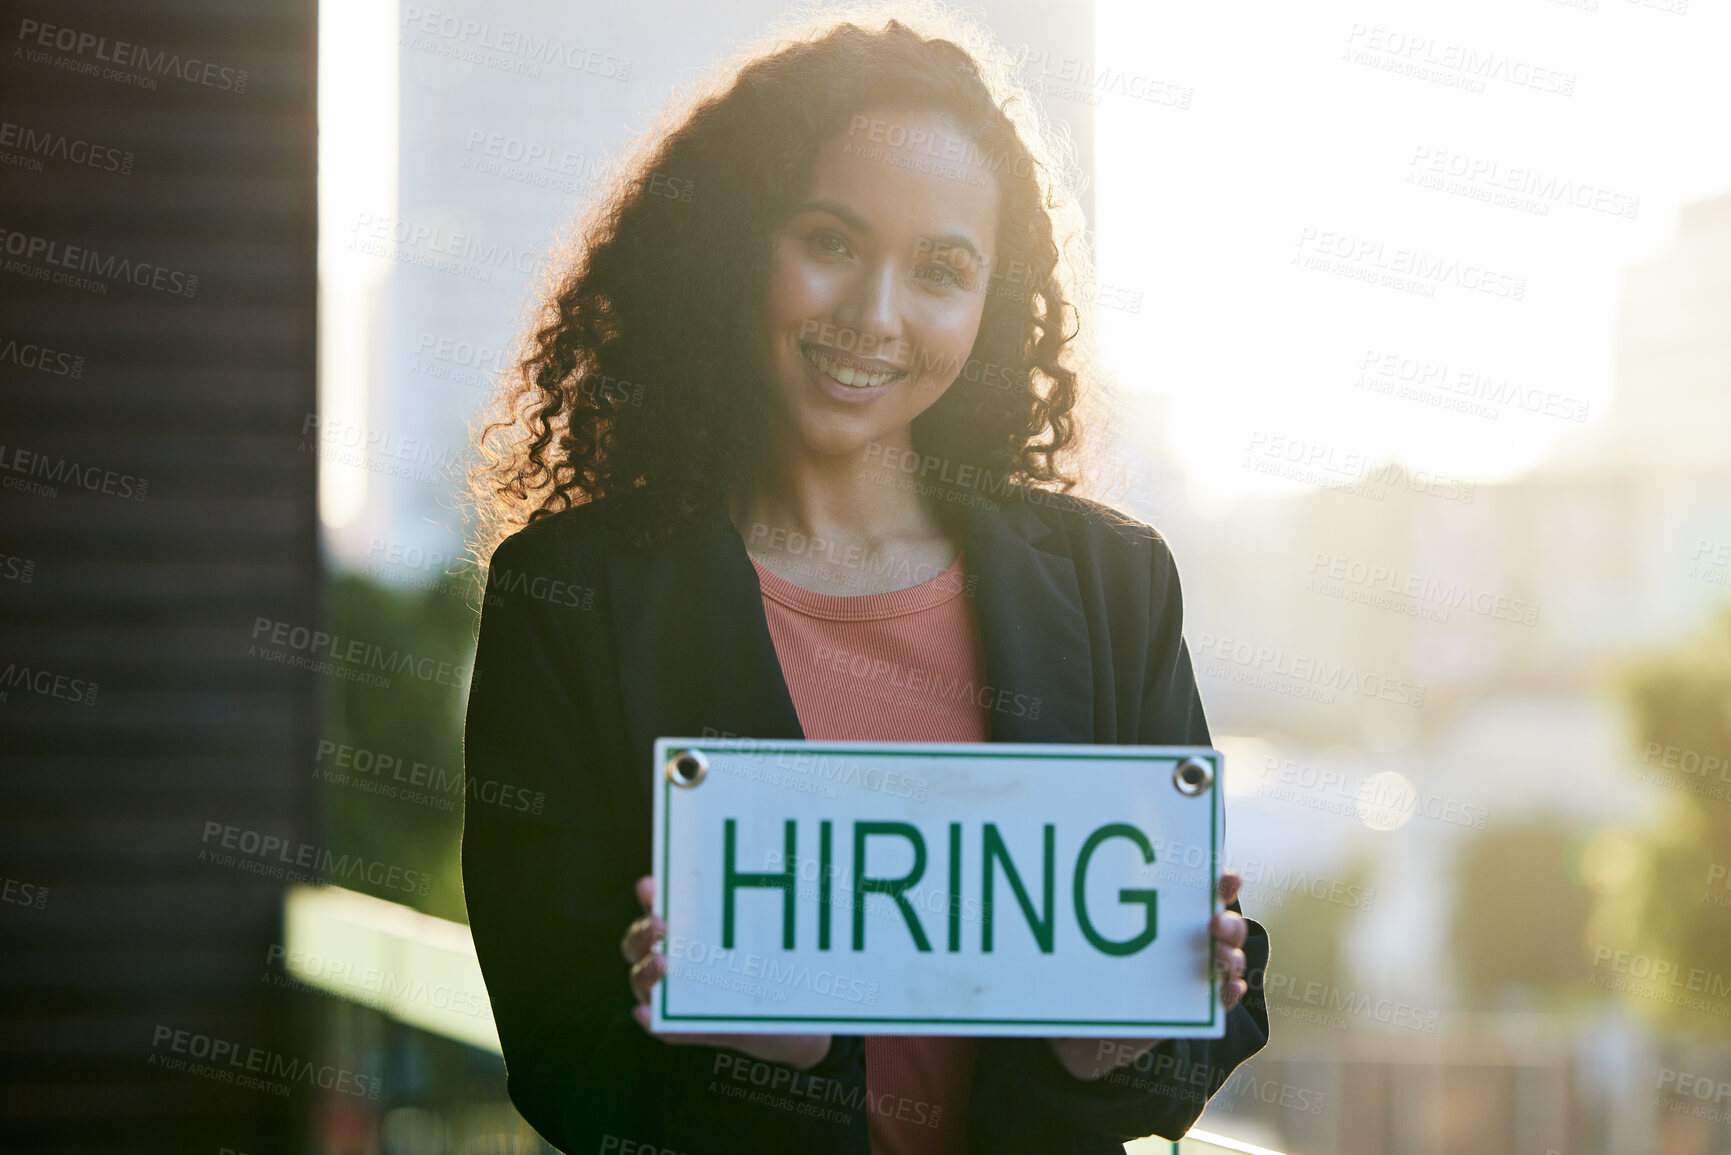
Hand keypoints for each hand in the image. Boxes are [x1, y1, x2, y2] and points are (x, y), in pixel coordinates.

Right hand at [620, 875, 832, 1070]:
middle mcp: (670, 964)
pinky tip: (648, 1010)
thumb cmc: (774, 970)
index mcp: (684, 934)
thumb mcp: (768, 940)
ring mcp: (674, 998)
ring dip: (646, 972)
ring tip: (662, 962)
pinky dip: (652, 1019)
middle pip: (638, 946)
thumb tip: (774, 870)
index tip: (650, 886)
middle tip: (661, 925)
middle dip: (643, 933)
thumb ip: (758, 914)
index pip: (656, 912)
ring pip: (644, 984)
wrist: (795, 1023)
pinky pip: (663, 1027)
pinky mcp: (689, 1030)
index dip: (648, 897)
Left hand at [1047, 871, 1250, 1080]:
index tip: (1224, 875)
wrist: (1083, 1031)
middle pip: (1222, 921)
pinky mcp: (1193, 1007)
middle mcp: (1184, 937)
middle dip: (1227, 919)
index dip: (1218, 881)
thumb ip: (1065, 925)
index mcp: (1162, 912)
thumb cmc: (1082, 976)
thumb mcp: (1073, 947)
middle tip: (1213, 920)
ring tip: (1217, 957)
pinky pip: (1222, 999)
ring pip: (1227, 957)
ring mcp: (1193, 971)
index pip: (1196, 888)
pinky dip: (1229, 992)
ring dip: (1230, 954)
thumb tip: (1026, 887)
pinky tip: (1226, 987)